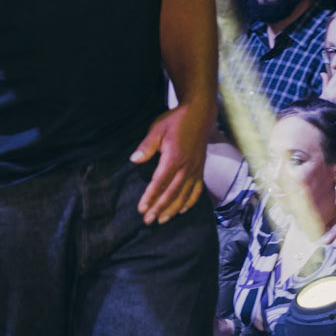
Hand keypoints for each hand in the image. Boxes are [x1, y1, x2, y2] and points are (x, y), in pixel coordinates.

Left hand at [131, 100, 209, 223]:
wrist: (200, 115)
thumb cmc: (176, 121)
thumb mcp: (157, 129)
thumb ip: (146, 146)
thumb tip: (134, 160)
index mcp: (174, 158)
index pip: (160, 182)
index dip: (150, 197)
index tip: (142, 209)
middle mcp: (186, 167)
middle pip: (172, 193)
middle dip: (159, 208)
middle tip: (148, 220)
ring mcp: (195, 170)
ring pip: (184, 195)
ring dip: (173, 209)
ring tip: (162, 220)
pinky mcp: (200, 169)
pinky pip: (197, 190)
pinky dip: (190, 202)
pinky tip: (182, 210)